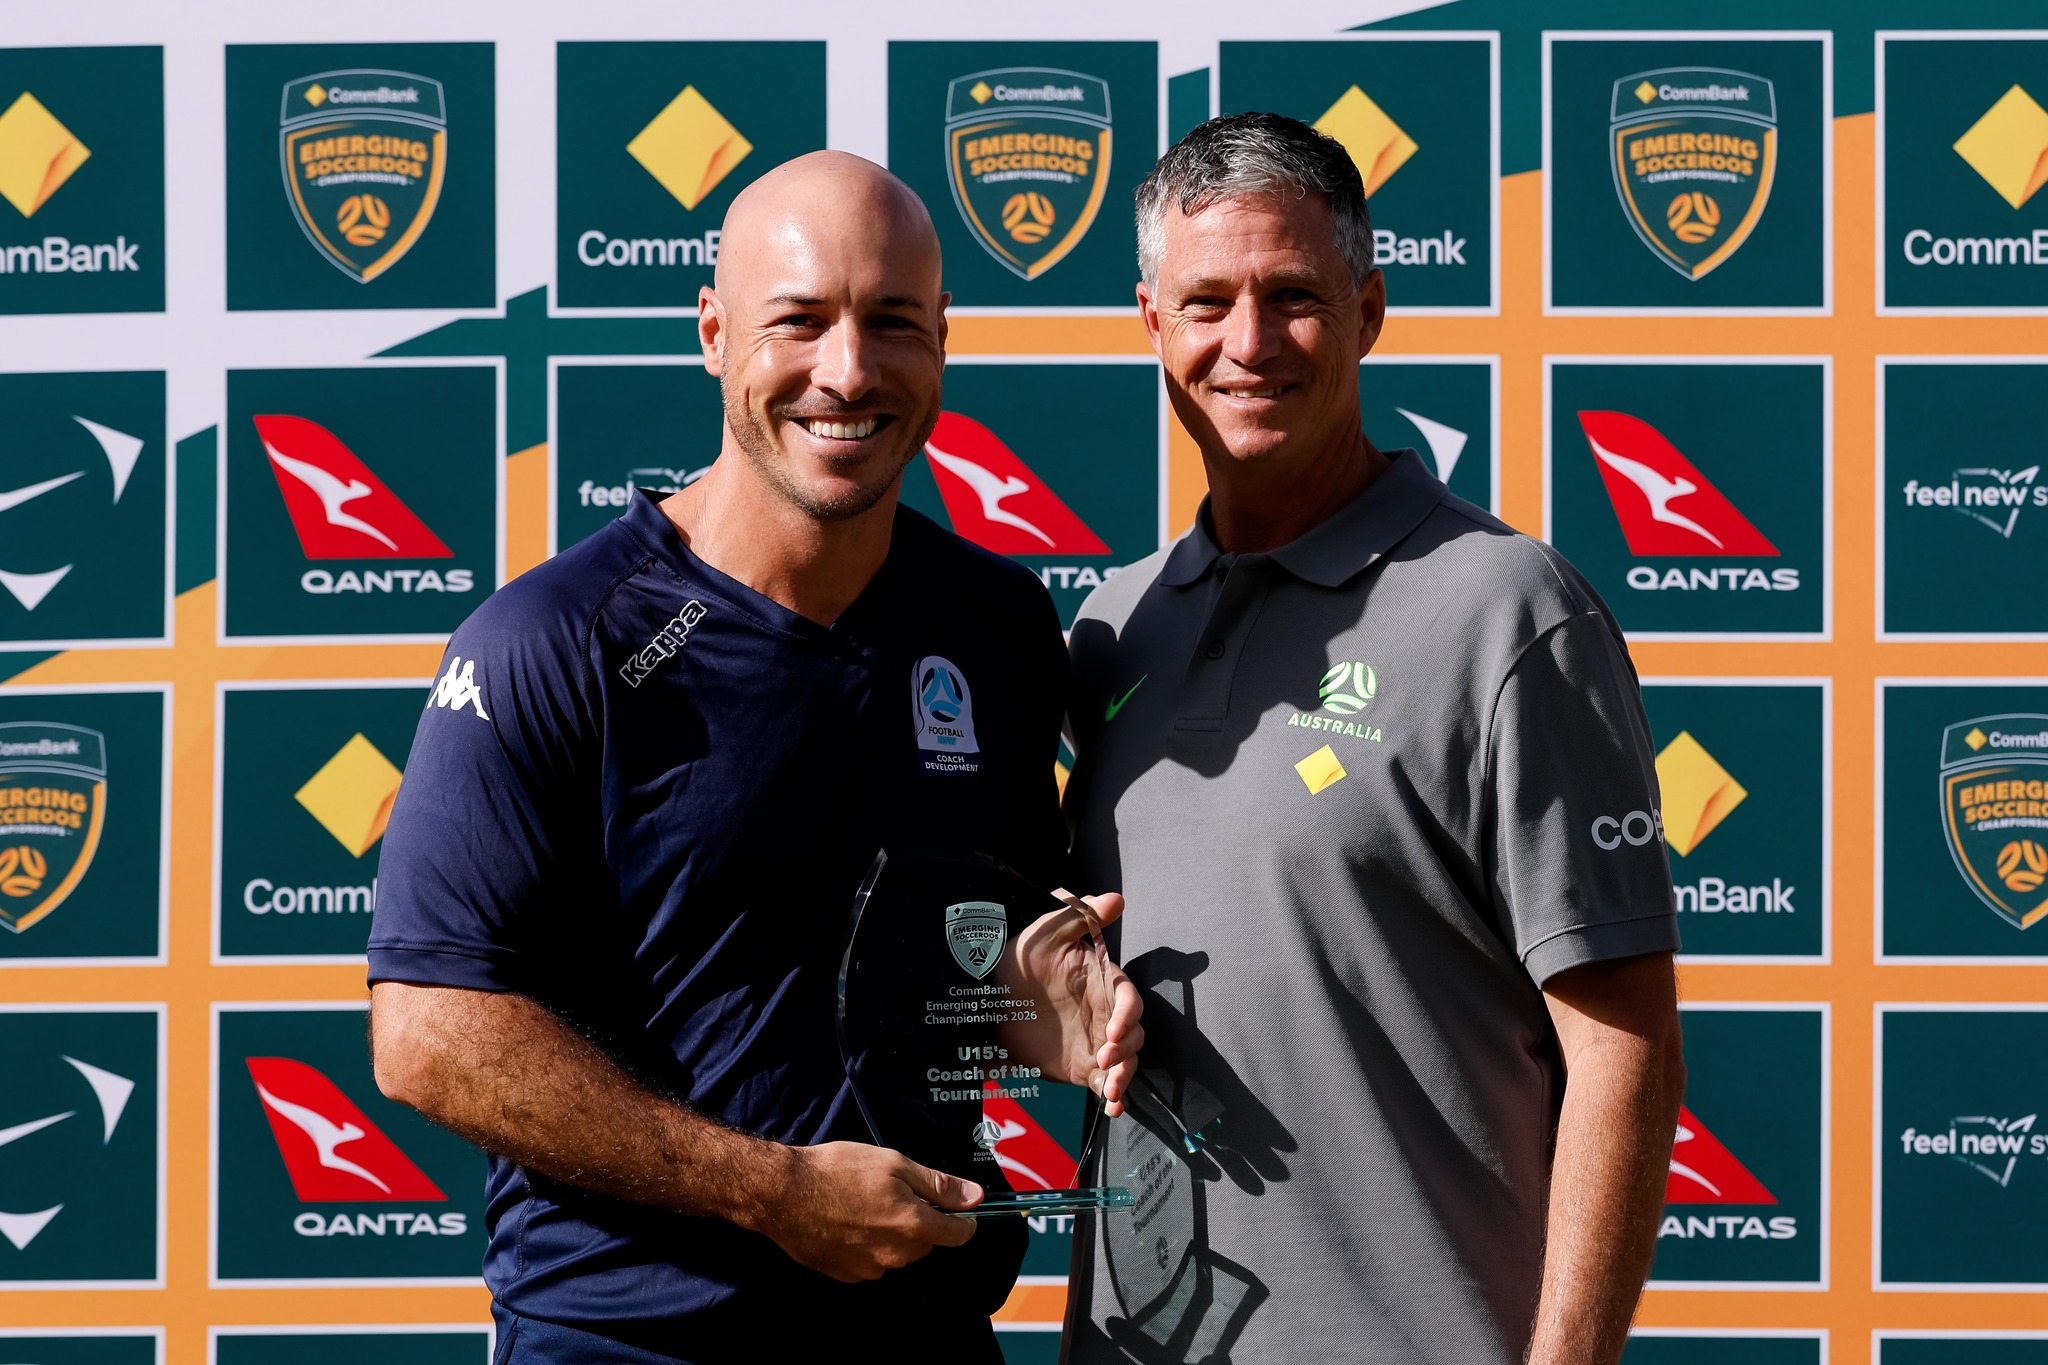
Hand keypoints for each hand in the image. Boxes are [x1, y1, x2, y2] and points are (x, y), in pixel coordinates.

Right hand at [752, 1141, 980, 1282]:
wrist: (784, 1193)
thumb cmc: (838, 1171)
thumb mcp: (894, 1164)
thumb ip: (938, 1185)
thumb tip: (975, 1197)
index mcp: (913, 1226)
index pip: (957, 1234)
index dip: (963, 1220)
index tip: (958, 1209)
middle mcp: (896, 1255)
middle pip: (925, 1242)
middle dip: (918, 1221)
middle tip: (892, 1192)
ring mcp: (870, 1269)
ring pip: (897, 1253)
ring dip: (891, 1233)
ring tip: (864, 1204)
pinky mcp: (846, 1275)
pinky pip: (871, 1262)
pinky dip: (867, 1245)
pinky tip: (848, 1222)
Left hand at [1001, 890, 1143, 1116]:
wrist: (988, 993)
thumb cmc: (1021, 955)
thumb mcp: (1046, 932)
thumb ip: (1079, 915)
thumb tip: (1116, 898)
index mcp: (1103, 982)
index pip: (1128, 1000)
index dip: (1126, 1016)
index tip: (1111, 1032)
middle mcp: (1104, 1014)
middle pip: (1133, 1035)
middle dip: (1126, 1050)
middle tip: (1104, 1058)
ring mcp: (1095, 1042)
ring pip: (1125, 1061)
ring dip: (1124, 1075)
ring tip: (1112, 1090)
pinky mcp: (1082, 1066)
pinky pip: (1105, 1083)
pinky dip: (1114, 1096)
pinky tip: (1113, 1107)